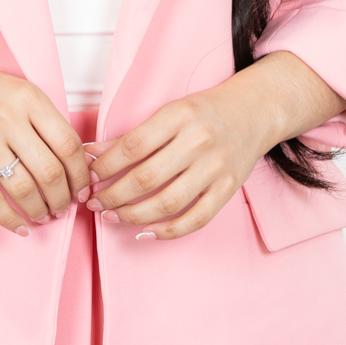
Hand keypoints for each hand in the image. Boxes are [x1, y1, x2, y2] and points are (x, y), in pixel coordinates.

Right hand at [0, 19, 89, 234]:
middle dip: (63, 198)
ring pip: (24, 189)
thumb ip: (45, 120)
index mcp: (29, 99)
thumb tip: (78, 158)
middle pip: (50, 172)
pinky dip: (9, 219)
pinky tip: (19, 226)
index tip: (83, 188)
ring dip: (40, 210)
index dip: (81, 174)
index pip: (69, 145)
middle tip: (64, 207)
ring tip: (43, 215)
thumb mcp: (17, 90)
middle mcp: (8, 118)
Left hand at [83, 52, 345, 240]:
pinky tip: (145, 233)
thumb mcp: (170, 112)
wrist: (256, 112)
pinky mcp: (228, 189)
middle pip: (146, 178)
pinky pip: (195, 219)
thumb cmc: (206, 111)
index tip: (89, 175)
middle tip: (93, 201)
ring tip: (111, 216)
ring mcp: (215, 168)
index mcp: (180, 116)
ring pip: (167, 202)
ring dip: (133, 215)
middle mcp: (199, 142)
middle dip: (112, 194)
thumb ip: (134, 135)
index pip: (133, 146)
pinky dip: (168, 231)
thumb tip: (93, 154)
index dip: (106, 165)